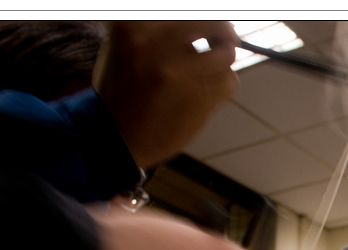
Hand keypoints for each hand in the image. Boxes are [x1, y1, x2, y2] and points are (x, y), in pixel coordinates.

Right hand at [93, 21, 239, 167]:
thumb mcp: (126, 44)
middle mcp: (153, 43)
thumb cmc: (124, 89)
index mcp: (132, 24)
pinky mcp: (195, 97)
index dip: (201, 16)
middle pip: (213, 21)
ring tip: (209, 72)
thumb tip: (199, 17)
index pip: (184, 8)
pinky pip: (230, 81)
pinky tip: (207, 93)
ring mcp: (176, 71)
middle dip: (223, 30)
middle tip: (225, 38)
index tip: (207, 24)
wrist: (117, 138)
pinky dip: (224, 87)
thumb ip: (158, 26)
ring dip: (222, 64)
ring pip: (225, 54)